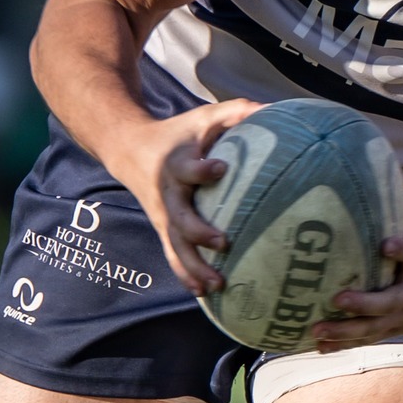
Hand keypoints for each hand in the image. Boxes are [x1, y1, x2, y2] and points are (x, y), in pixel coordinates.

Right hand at [111, 98, 263, 294]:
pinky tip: (204, 294)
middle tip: (223, 243)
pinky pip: (173, 256)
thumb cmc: (178, 134)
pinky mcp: (164, 229)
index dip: (202, 170)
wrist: (129, 150)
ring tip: (217, 285)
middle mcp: (168, 193)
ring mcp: (164, 216)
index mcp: (177, 164)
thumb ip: (234, 113)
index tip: (220, 169)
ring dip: (194, 267)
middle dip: (199, 231)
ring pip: (176, 246)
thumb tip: (273, 109)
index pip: (188, 168)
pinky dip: (186, 275)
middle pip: (179, 217)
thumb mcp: (201, 118)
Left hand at [312, 193, 402, 350]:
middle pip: (390, 302)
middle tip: (339, 297)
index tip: (387, 244)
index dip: (402, 249)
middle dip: (365, 303)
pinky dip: (341, 345)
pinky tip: (317, 347)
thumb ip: (399, 199)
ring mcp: (402, 317)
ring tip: (316, 329)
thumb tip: (375, 156)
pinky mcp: (391, 330)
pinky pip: (365, 340)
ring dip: (344, 331)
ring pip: (373, 328)